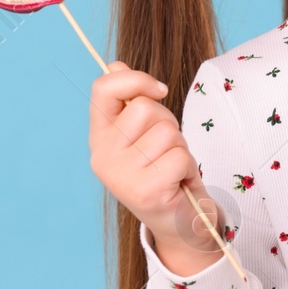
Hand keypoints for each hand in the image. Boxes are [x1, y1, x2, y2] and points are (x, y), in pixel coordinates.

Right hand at [88, 62, 223, 259]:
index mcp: (99, 137)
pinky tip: (179, 183)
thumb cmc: (164, 171)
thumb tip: (115, 65)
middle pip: (144, 107)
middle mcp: (102, 156)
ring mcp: (121, 176)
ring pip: (166, 131)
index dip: (134, 79)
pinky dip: (188, 167)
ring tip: (173, 167)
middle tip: (167, 149)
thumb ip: (130, 100)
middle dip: (167, 122)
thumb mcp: (144, 133)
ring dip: (181, 146)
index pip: (103, 89)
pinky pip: (179, 156)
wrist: (178, 223)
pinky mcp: (146, 191)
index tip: (158, 90)